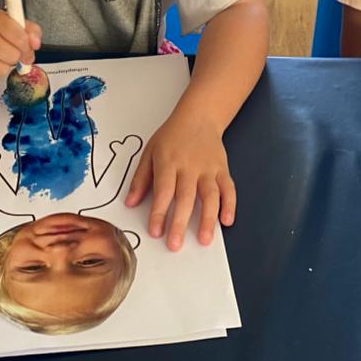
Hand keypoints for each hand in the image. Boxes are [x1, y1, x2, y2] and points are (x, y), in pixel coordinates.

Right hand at [0, 9, 40, 84]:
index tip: (24, 46)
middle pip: (12, 55)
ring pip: (3, 70)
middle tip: (6, 51)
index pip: (19, 36)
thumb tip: (35, 43)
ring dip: (3, 67)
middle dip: (14, 56)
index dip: (26, 45)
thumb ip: (28, 30)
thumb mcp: (8, 22)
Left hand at [123, 110, 234, 250]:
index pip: (164, 191)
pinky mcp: (222, 169)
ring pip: (210, 195)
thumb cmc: (172, 136)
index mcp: (168, 161)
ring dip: (208, 219)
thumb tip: (130, 203)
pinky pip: (228, 188)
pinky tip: (227, 221)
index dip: (159, 212)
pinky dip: (230, 204)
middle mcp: (190, 166)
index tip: (155, 231)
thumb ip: (140, 179)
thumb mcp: (150, 152)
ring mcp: (208, 168)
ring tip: (205, 239)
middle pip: (186, 197)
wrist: (199, 116)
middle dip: (180, 223)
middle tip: (175, 244)